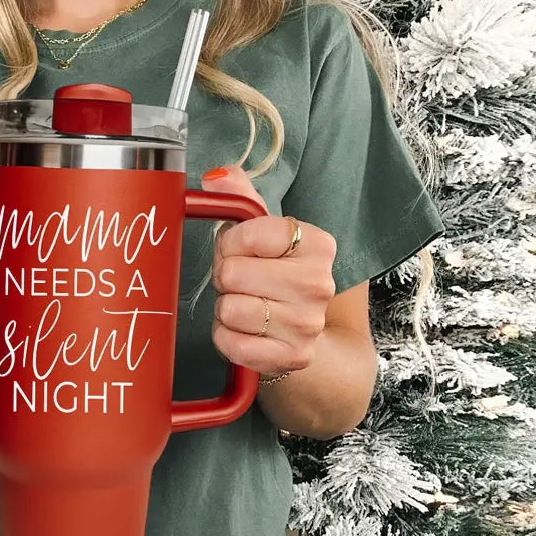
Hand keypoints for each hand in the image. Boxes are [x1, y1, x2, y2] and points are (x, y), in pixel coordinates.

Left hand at [201, 165, 335, 378]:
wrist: (299, 333)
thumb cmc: (273, 274)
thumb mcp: (262, 231)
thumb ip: (239, 197)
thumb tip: (215, 177)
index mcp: (317, 244)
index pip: (249, 234)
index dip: (230, 243)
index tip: (239, 250)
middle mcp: (319, 284)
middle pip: (233, 274)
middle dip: (226, 277)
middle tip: (241, 283)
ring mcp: (308, 324)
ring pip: (230, 309)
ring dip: (225, 308)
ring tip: (245, 305)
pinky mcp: (293, 357)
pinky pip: (232, 344)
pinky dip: (226, 338)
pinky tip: (244, 331)